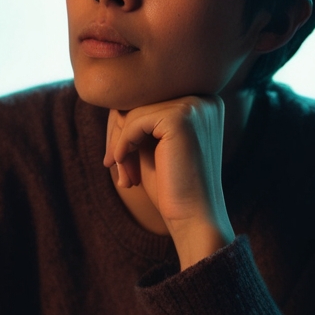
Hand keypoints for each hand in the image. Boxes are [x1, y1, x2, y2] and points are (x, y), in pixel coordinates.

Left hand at [102, 97, 233, 269]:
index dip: (125, 128)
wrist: (193, 219)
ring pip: (134, 111)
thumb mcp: (151, 145)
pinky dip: (122, 145)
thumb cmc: (172, 187)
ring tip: (125, 177)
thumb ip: (138, 118)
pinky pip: (134, 121)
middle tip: (114, 168)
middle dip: (119, 135)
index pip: (149, 99)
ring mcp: (195, 105)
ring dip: (119, 145)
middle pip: (140, 100)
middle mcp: (203, 97)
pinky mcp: (181, 117)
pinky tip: (124, 170)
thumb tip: (111, 95)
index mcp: (201, 102)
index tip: (116, 160)